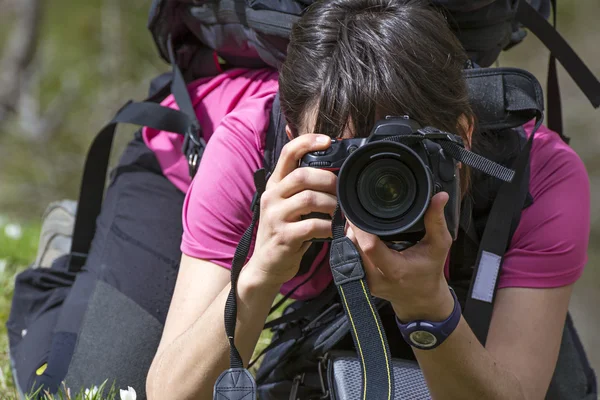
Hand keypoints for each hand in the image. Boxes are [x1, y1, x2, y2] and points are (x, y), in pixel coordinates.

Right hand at [249, 134, 337, 286]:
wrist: (266, 266)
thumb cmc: (285, 232)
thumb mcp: (288, 205)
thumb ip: (303, 188)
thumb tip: (332, 170)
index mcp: (274, 185)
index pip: (288, 153)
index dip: (307, 142)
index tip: (328, 140)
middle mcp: (272, 197)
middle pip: (302, 175)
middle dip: (328, 180)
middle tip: (342, 190)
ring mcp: (275, 217)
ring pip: (308, 199)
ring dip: (331, 204)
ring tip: (340, 211)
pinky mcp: (283, 237)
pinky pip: (312, 226)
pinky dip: (328, 227)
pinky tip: (333, 230)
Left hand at [346, 192, 454, 321]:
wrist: (421, 298)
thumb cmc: (430, 271)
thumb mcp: (439, 245)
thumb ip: (436, 221)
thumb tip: (440, 196)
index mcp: (395, 270)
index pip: (369, 246)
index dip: (360, 227)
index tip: (358, 211)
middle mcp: (376, 278)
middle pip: (354, 247)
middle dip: (354, 228)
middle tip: (358, 211)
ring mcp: (366, 282)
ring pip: (349, 252)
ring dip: (352, 236)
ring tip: (359, 221)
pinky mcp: (360, 281)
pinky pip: (350, 259)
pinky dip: (353, 245)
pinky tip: (359, 235)